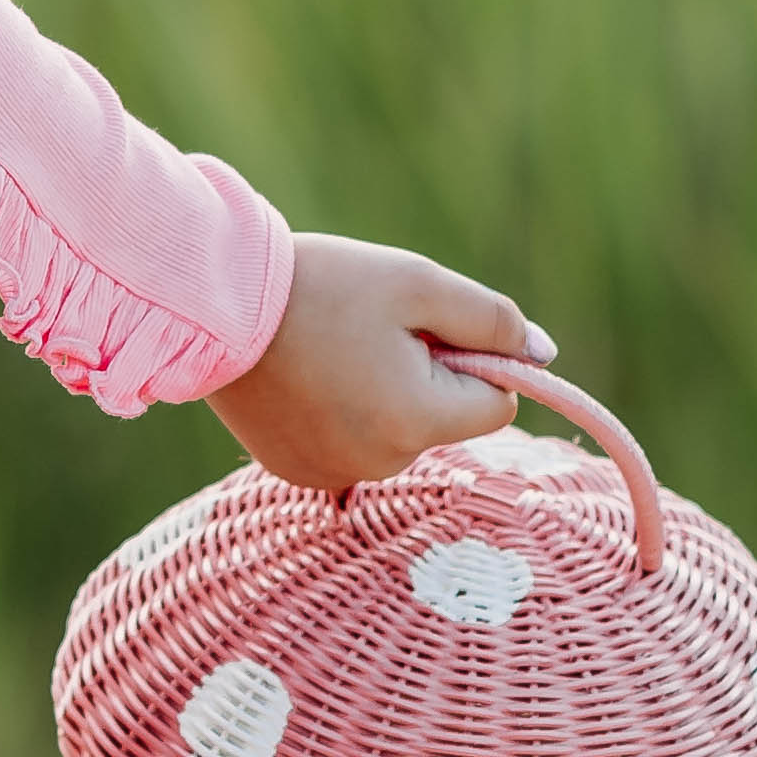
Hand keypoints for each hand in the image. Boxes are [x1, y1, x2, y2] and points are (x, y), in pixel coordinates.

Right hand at [206, 232, 551, 490]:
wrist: (212, 302)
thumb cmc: (321, 284)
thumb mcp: (418, 283)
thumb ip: (492, 320)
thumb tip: (543, 355)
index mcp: (417, 421)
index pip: (497, 404)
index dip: (471, 359)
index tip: (425, 325)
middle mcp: (379, 464)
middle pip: (442, 421)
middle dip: (423, 378)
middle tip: (365, 330)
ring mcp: (331, 474)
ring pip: (394, 435)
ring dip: (380, 396)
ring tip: (326, 349)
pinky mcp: (294, 472)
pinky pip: (347, 446)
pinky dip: (338, 415)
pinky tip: (301, 377)